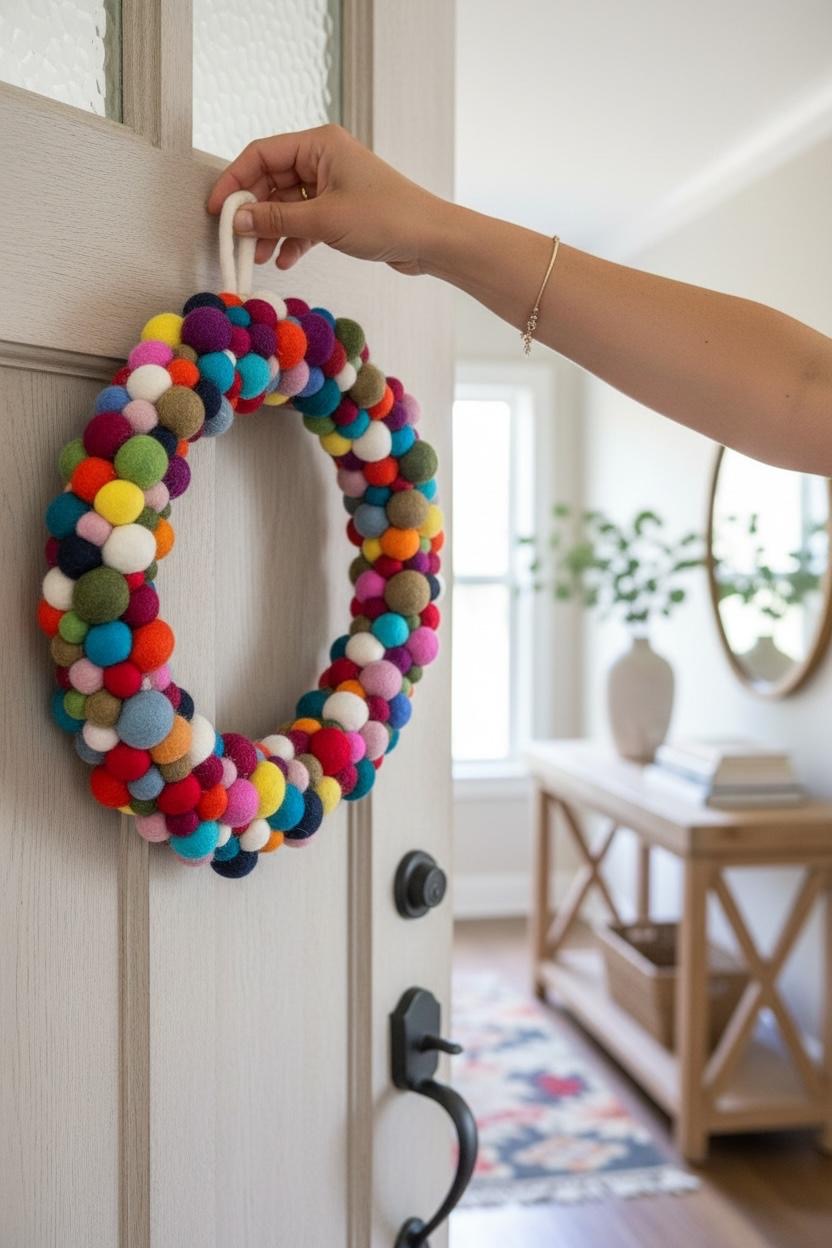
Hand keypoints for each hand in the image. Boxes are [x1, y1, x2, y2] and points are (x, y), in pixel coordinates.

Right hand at [206, 124, 445, 276]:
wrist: (429, 240)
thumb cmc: (386, 218)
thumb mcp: (324, 220)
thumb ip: (277, 219)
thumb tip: (238, 221)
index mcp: (319, 143)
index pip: (261, 154)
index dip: (235, 181)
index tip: (217, 210)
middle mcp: (323, 158)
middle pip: (271, 181)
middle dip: (254, 213)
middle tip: (237, 241)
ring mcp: (332, 184)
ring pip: (287, 204)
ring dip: (272, 231)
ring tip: (260, 258)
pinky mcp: (341, 210)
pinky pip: (305, 221)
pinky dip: (294, 240)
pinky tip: (286, 260)